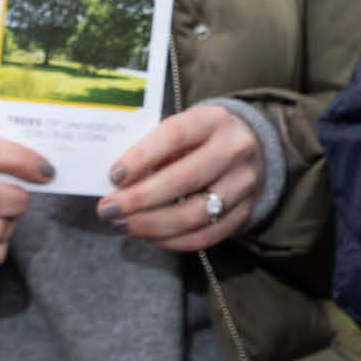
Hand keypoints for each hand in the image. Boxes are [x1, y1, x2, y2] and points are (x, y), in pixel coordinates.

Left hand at [99, 105, 264, 250]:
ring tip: (124, 225)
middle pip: (185, 179)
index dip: (141, 158)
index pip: (174, 136)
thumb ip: (155, 148)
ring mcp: (244, 184)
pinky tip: (150, 235)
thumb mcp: (183, 127)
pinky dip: (172, 241)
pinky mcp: (245, 212)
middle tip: (109, 209)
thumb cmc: (201, 138)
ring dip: (152, 225)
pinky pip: (206, 236)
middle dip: (139, 199)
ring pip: (195, 214)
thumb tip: (118, 183)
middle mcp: (234, 150)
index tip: (114, 176)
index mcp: (213, 120)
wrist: (250, 148)